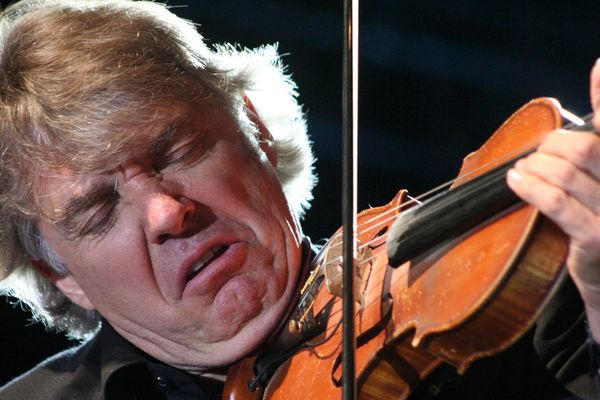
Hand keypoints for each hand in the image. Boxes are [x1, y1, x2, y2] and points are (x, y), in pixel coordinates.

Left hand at [506, 59, 599, 339]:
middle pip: (585, 146)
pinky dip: (531, 186)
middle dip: (552, 145)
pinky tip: (515, 180)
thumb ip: (587, 161)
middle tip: (538, 155)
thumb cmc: (597, 234)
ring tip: (522, 170)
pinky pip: (558, 203)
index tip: (598, 67)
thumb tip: (560, 133)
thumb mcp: (597, 194)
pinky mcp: (597, 239)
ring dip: (535, 165)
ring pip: (568, 170)